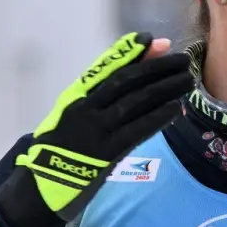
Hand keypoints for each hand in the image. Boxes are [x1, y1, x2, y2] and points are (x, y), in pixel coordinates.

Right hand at [0, 32, 192, 226]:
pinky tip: (175, 108)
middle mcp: (84, 109)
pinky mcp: (104, 155)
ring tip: (188, 80)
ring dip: (165, 89)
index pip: (107, 69)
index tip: (154, 39)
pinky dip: (156, 118)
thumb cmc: (63, 150)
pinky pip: (135, 132)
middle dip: (156, 67)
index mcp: (76, 98)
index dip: (132, 52)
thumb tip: (127, 82)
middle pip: (126, 81)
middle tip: (183, 59)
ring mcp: (93, 131)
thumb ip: (100, 100)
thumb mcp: (75, 120)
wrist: (39, 187)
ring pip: (134, 103)